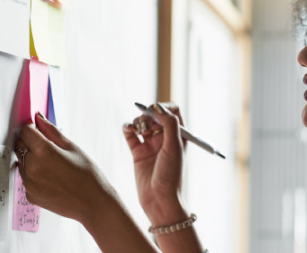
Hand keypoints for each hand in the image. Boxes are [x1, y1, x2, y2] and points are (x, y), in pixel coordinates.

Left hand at [15, 112, 117, 224]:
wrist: (93, 203)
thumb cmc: (87, 174)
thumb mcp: (72, 148)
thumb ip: (52, 131)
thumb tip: (38, 118)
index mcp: (43, 152)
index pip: (25, 131)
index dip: (32, 128)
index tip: (39, 131)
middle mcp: (31, 167)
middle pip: (20, 146)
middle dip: (30, 143)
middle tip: (48, 148)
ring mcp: (29, 183)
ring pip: (21, 163)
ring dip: (31, 159)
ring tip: (53, 166)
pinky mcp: (30, 195)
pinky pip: (26, 179)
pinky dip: (34, 175)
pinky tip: (52, 178)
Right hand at [122, 102, 188, 225]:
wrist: (159, 200)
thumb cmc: (171, 175)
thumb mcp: (174, 147)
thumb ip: (169, 124)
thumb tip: (159, 106)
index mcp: (179, 135)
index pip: (172, 111)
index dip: (162, 107)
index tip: (154, 112)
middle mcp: (165, 138)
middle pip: (155, 115)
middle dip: (148, 114)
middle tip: (145, 124)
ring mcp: (151, 145)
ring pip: (141, 123)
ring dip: (137, 121)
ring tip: (137, 130)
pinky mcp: (138, 152)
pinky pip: (130, 134)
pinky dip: (127, 128)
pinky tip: (128, 129)